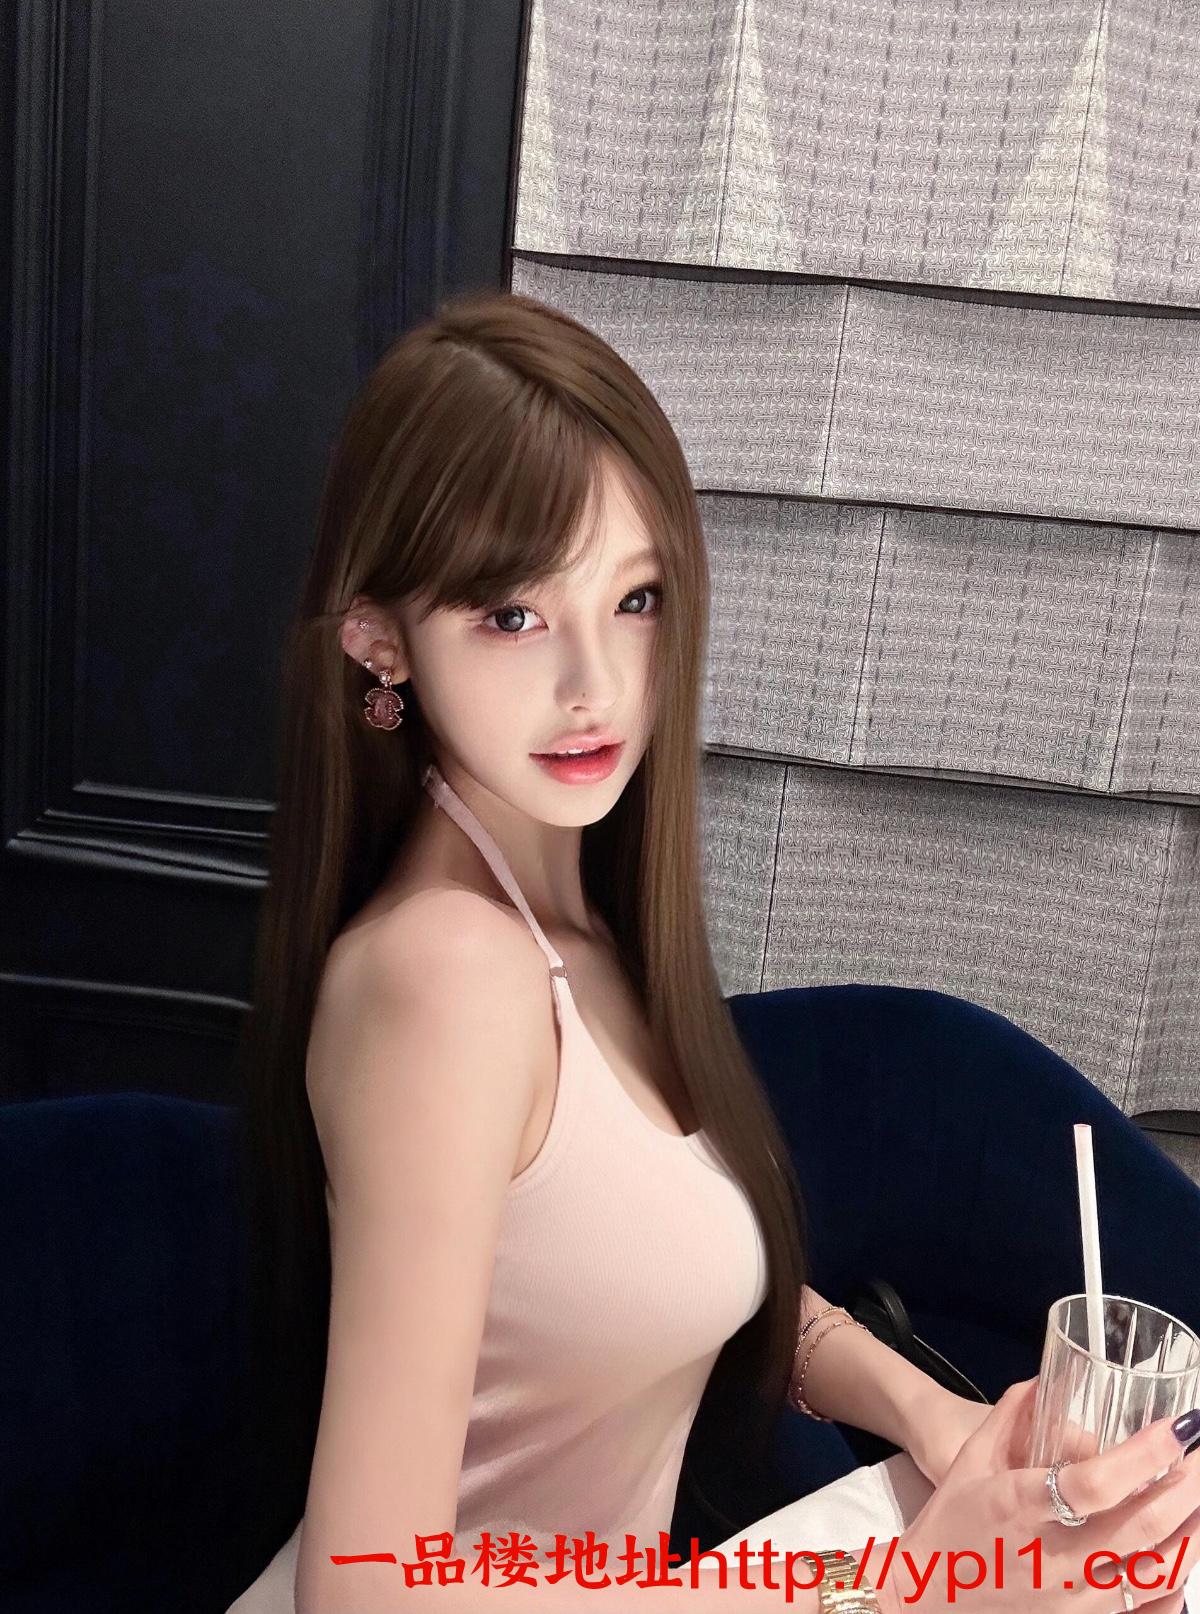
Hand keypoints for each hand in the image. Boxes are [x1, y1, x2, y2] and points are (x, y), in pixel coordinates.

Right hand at [875, 1377, 1199, 1613]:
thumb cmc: (947, 1528)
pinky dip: (1176, 1584)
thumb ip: (1009, 1417)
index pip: (1096, 1483)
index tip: (1178, 1426)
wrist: (923, 1604)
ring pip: (1156, 1573)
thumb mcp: (968, 1463)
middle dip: (1187, 1487)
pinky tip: (1184, 1551)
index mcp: (1020, 1509)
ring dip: (1191, 1531)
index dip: (1144, 1455)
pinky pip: (1148, 1613)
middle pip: (1141, 1527)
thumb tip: (1048, 1378)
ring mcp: (1074, 1604)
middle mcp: (1054, 1561)